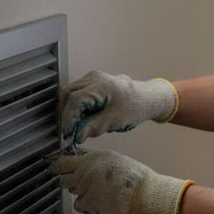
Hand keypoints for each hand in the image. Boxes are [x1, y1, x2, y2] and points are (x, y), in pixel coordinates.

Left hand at [51, 149, 191, 213]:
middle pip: (63, 177)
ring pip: (71, 190)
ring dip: (79, 191)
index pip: (64, 160)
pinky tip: (96, 201)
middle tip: (78, 182)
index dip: (57, 165)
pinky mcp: (88, 202)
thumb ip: (96, 160)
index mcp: (92, 158)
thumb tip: (82, 160)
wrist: (144, 193)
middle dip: (68, 180)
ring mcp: (85, 187)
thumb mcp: (115, 159)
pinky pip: (78, 204)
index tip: (55, 168)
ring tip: (95, 191)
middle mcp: (85, 170)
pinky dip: (84, 204)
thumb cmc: (135, 177)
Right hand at [59, 71, 177, 143]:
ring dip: (69, 110)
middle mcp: (93, 78)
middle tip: (68, 132)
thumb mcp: (115, 120)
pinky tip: (82, 120)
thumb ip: (94, 127)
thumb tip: (76, 136)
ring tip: (75, 127)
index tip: (67, 134)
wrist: (147, 99)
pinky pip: (76, 94)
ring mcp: (92, 79)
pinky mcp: (92, 83)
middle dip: (65, 113)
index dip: (68, 118)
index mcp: (101, 84)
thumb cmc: (135, 107)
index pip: (75, 100)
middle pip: (67, 94)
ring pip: (69, 93)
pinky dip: (75, 107)